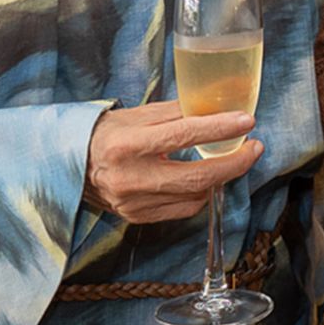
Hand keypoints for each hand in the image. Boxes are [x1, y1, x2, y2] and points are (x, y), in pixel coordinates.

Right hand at [82, 101, 263, 223]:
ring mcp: (133, 203)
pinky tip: (209, 179)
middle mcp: (130, 178)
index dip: (219, 129)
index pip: (183, 135)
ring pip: (194, 196)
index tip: (247, 121)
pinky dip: (201, 193)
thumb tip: (216, 107)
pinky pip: (183, 210)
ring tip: (235, 158)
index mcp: (127, 144)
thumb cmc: (104, 135)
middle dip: (234, 163)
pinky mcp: (137, 218)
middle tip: (255, 147)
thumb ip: (176, 112)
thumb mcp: (135, 115)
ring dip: (222, 177)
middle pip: (196, 177)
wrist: (68, 166)